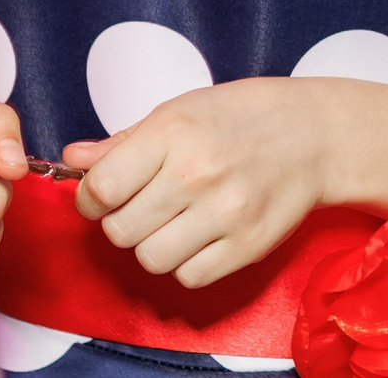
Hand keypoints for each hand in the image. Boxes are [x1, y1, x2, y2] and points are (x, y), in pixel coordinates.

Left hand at [64, 78, 339, 289]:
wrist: (314, 134)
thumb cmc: (243, 116)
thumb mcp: (179, 110)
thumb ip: (123, 141)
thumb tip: (73, 159)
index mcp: (172, 132)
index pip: (103, 187)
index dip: (91, 197)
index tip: (101, 195)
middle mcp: (196, 174)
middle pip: (121, 230)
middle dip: (121, 222)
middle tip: (141, 206)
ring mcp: (224, 214)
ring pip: (151, 259)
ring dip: (151, 245)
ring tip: (170, 222)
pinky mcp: (247, 246)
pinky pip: (190, 276)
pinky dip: (186, 262)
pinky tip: (198, 236)